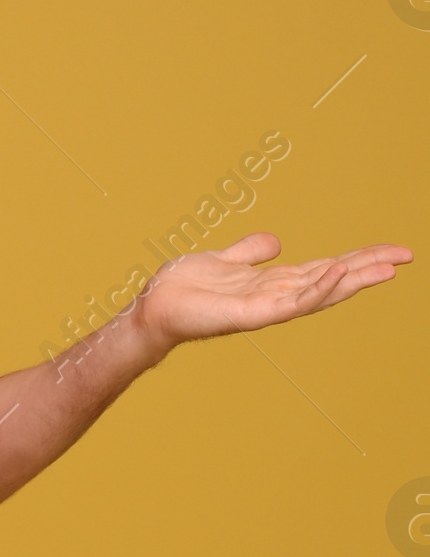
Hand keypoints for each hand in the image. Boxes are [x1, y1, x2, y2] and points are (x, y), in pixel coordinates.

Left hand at [134, 232, 411, 350]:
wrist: (152, 308)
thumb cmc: (182, 289)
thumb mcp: (222, 260)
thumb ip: (249, 252)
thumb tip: (277, 241)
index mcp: (271, 282)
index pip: (324, 268)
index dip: (356, 259)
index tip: (390, 251)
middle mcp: (275, 296)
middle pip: (331, 279)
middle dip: (368, 268)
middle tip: (407, 256)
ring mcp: (265, 307)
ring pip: (319, 292)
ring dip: (352, 280)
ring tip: (385, 268)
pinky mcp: (249, 316)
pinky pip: (290, 303)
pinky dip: (316, 289)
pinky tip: (337, 275)